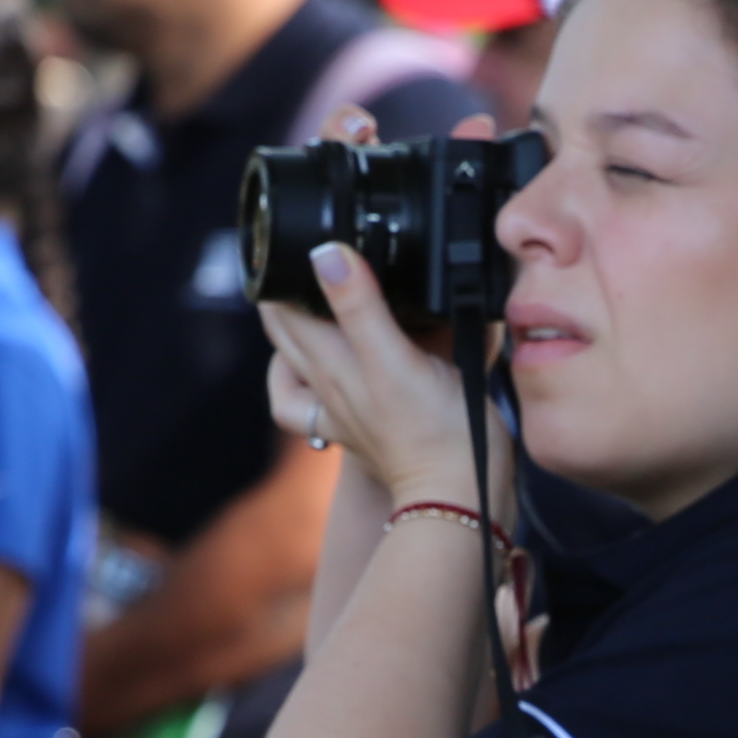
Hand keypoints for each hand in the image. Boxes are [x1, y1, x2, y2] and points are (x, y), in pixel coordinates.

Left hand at [256, 238, 481, 509]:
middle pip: (286, 333)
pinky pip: (326, 400)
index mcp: (327, 363)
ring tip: (312, 306)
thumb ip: (360, 305)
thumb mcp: (394, 357)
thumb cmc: (436, 431)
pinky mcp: (366, 428)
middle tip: (297, 262)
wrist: (459, 494)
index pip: (281, 310)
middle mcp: (326, 386)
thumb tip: (325, 254)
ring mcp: (343, 410)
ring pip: (300, 364)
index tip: (284, 242)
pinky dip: (322, 379)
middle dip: (285, 295)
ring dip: (298, 332)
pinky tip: (337, 365)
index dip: (277, 273)